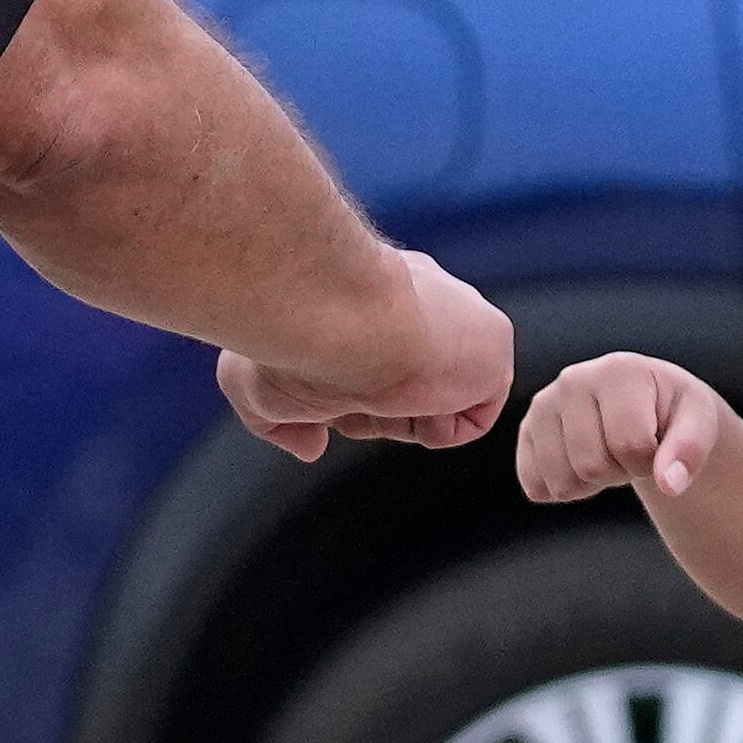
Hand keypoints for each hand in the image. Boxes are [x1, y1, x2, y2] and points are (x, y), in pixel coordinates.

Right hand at [217, 249, 511, 461]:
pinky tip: (413, 392)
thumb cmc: (288, 338)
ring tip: (377, 381)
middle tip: (347, 382)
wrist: (336, 314)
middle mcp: (421, 304)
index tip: (322, 375)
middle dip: (369, 404)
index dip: (344, 386)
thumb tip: (310, 448)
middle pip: (401, 385)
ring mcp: (461, 325)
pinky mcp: (493, 352)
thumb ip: (275, 419)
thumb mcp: (249, 377)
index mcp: (372, 294)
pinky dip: (436, 427)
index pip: (373, 358)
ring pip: (430, 403)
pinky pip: (469, 421)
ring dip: (395, 415)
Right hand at [515, 351, 728, 505]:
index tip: (656, 443)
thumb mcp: (698, 422)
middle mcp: (572, 380)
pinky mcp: (526, 430)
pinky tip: (582, 464)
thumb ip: (690, 450)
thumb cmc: (673, 412)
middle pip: (592, 466)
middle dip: (619, 472)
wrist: (644, 403)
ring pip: (561, 481)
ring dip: (592, 484)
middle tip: (630, 451)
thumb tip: (670, 484)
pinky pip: (535, 485)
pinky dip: (563, 489)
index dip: (649, 461)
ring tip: (608, 453)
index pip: (629, 445)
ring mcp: (544, 405)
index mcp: (617, 371)